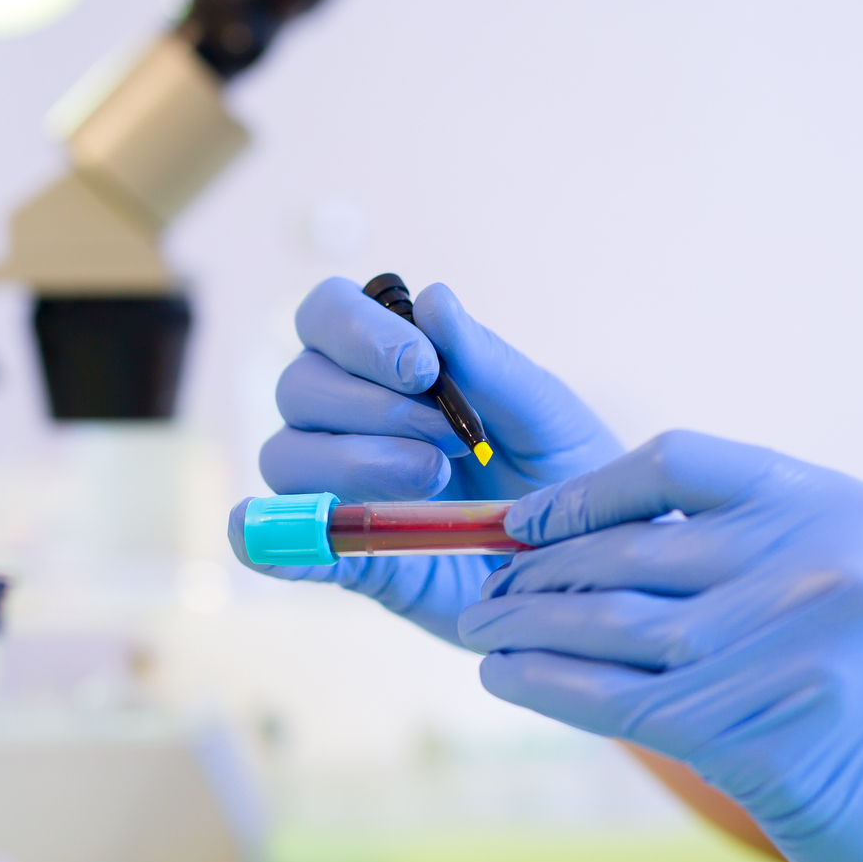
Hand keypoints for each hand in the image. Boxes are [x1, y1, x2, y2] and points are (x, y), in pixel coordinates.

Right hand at [231, 277, 620, 643]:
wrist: (589, 564)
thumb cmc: (567, 472)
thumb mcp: (545, 415)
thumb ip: (488, 363)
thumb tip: (433, 297)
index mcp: (392, 364)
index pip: (327, 316)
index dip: (357, 333)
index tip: (423, 370)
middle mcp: (350, 417)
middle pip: (299, 385)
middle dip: (370, 407)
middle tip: (450, 442)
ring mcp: (341, 486)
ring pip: (286, 456)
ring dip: (351, 462)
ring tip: (433, 483)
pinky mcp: (345, 556)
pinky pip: (281, 542)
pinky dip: (273, 541)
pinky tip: (284, 549)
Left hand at [457, 431, 862, 861]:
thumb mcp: (846, 591)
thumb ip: (744, 556)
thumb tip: (583, 545)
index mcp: (837, 505)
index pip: (678, 461)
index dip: (587, 490)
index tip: (527, 523)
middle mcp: (821, 561)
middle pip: (633, 550)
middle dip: (540, 572)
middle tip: (484, 591)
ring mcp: (797, 646)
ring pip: (616, 626)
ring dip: (528, 628)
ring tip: (481, 633)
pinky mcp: (768, 734)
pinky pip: (622, 701)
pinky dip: (548, 686)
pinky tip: (504, 680)